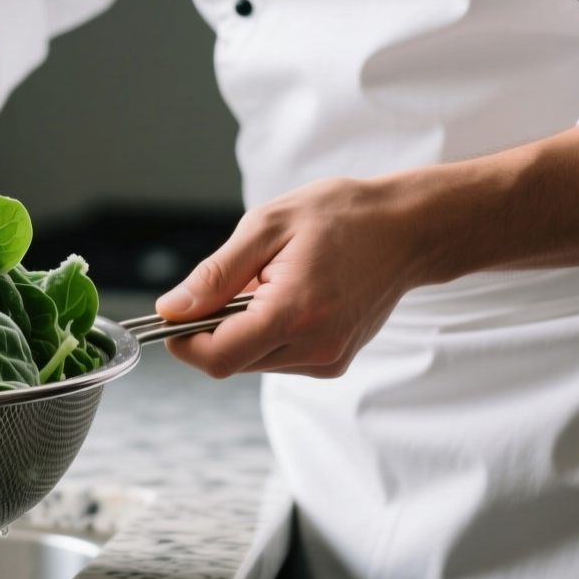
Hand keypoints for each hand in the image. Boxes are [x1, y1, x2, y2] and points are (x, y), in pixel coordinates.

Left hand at [156, 177, 428, 378]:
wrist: (407, 229)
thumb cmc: (341, 217)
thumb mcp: (266, 227)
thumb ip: (215, 275)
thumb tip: (171, 310)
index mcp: (295, 313)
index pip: (217, 357)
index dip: (183, 340)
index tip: (174, 314)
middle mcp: (315, 348)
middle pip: (230, 361)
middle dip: (214, 327)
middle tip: (237, 280)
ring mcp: (327, 360)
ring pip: (251, 361)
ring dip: (241, 328)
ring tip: (271, 283)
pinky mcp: (332, 362)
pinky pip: (276, 357)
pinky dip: (266, 332)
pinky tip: (289, 297)